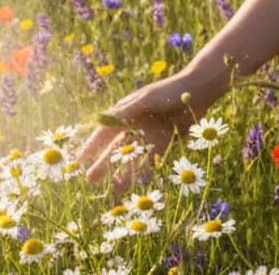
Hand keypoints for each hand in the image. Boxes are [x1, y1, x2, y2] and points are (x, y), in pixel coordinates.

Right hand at [75, 71, 216, 188]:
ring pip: (130, 157)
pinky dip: (141, 170)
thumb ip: (126, 111)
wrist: (199, 92)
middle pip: (114, 147)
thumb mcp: (146, 99)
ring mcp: (149, 135)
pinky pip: (149, 160)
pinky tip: (132, 182)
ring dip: (119, 171)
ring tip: (108, 186)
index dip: (91, 146)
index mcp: (125, 111)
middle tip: (89, 179)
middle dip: (102, 163)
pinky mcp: (164, 143)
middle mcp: (134, 125)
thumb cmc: (170, 91)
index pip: (103, 131)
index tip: (79, 160)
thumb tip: (103, 119)